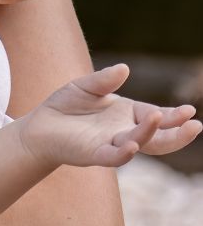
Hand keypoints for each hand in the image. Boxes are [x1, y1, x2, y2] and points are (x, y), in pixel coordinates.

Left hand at [18, 64, 201, 168]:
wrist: (39, 127)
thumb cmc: (65, 107)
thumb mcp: (86, 86)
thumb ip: (105, 79)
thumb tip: (125, 68)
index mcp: (127, 116)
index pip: (156, 116)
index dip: (173, 115)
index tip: (189, 112)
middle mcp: (124, 132)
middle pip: (157, 136)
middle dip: (177, 133)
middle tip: (196, 126)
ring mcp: (110, 145)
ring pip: (138, 144)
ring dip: (150, 134)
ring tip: (161, 117)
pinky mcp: (93, 154)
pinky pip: (112, 157)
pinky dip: (123, 153)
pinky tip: (132, 145)